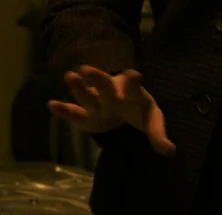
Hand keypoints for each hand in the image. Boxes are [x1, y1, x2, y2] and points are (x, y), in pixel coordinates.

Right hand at [47, 65, 175, 155]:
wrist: (124, 108)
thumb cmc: (139, 111)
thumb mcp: (152, 120)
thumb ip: (158, 134)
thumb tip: (169, 150)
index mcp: (131, 94)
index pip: (133, 87)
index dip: (133, 82)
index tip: (135, 74)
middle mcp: (112, 93)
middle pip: (104, 86)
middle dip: (96, 79)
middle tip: (86, 69)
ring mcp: (97, 101)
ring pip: (87, 94)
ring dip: (78, 87)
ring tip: (68, 77)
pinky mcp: (86, 114)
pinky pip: (75, 112)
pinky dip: (64, 110)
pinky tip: (52, 105)